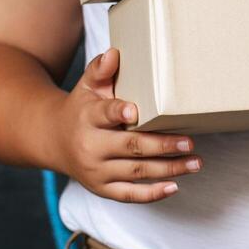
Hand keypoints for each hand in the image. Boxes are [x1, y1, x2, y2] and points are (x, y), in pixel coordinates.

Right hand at [46, 48, 201, 202]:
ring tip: (195, 162)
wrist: (54, 141)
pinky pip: (129, 195)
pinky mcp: (102, 189)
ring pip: (136, 173)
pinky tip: (175, 186)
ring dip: (168, 169)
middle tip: (189, 142)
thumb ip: (100, 70)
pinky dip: (152, 193)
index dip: (118, 112)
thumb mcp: (86, 86)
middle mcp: (90, 147)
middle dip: (161, 145)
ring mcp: (96, 171)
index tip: (136, 111)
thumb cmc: (81, 108)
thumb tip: (114, 53)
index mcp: (88, 118)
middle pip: (129, 147)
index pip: (104, 114)